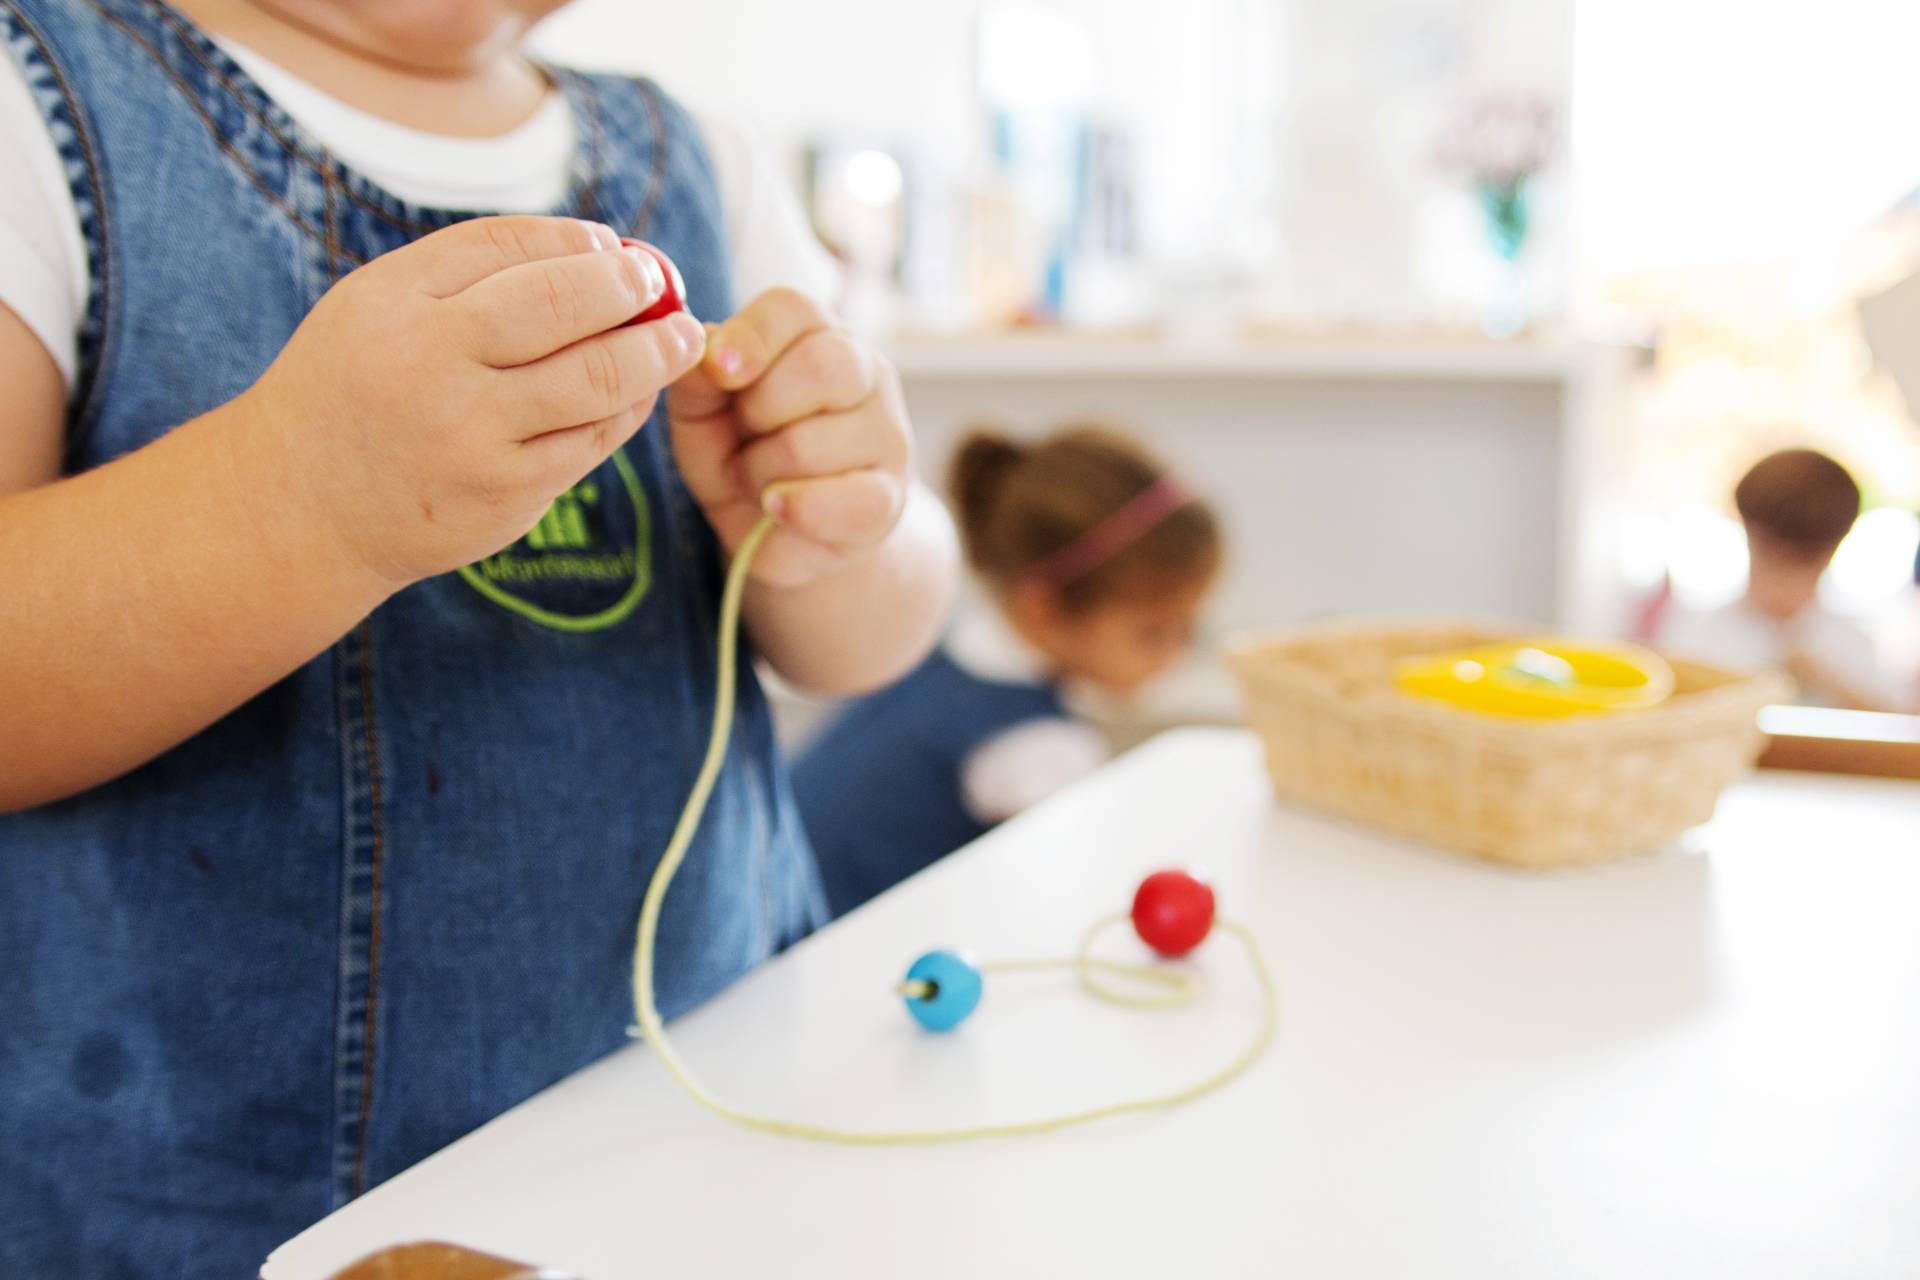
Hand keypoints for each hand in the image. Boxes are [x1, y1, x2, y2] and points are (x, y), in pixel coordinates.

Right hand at [233, 215, 706, 588]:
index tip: (612, 247)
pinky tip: (640, 392)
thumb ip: (468, 275)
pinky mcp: (505, 495)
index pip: (507, 248)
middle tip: (660, 283)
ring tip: (685, 334)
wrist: (298, 508)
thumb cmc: (353, 392)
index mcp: (394, 303)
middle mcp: (430, 365)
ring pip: (595, 379)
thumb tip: (598, 250)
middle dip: (628, 287)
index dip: (575, 242)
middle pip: (561, 304)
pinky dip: (626, 410)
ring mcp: (472, 436)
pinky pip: (590, 442)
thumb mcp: (376, 309)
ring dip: (654, 351)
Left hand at [667, 289, 910, 589]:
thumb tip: (704, 344)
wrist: (777, 532)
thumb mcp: (702, 415)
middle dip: (759, 409)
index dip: (752, 336)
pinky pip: (845, 502)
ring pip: (815, 442)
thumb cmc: (741, 456)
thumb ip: (698, 379)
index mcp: (818, 336)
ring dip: (762, 470)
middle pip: (823, 366)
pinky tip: (777, 507)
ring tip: (757, 479)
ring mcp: (887, 437)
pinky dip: (796, 509)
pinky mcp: (890, 499)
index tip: (721, 371)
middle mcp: (867, 375)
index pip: (795, 309)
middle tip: (743, 436)